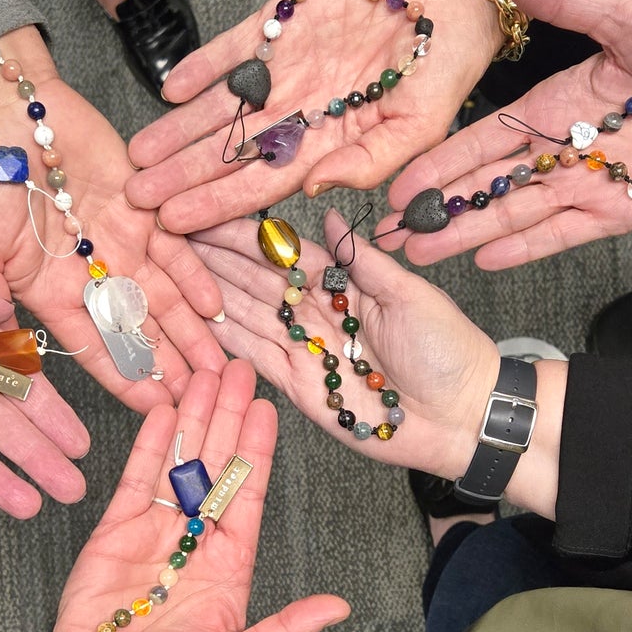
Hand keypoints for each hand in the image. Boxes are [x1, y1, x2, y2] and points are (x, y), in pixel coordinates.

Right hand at [0, 27, 226, 411]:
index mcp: (47, 291)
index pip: (93, 347)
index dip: (124, 379)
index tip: (155, 409)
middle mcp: (90, 272)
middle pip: (138, 329)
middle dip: (170, 364)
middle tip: (203, 398)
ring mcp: (119, 239)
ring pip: (164, 296)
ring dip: (191, 332)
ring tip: (220, 366)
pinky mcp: (142, 205)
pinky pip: (176, 246)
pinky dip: (196, 275)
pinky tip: (215, 307)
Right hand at [39, 358, 348, 631]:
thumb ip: (287, 629)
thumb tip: (340, 607)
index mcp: (230, 564)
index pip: (249, 495)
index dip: (258, 451)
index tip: (269, 410)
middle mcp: (196, 538)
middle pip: (217, 465)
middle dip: (228, 416)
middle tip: (238, 368)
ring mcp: (156, 528)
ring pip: (180, 462)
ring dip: (193, 418)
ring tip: (204, 372)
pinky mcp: (116, 527)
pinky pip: (138, 476)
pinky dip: (151, 442)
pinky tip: (164, 407)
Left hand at [125, 0, 528, 231]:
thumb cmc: (447, 66)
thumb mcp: (422, 129)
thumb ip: (370, 165)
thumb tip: (315, 191)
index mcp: (330, 145)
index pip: (262, 184)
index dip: (217, 204)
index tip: (175, 222)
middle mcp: (300, 112)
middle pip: (230, 152)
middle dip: (182, 175)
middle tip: (135, 197)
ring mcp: (287, 67)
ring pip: (221, 106)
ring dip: (179, 129)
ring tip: (138, 153)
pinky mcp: (283, 19)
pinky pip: (233, 48)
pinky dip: (202, 66)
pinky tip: (170, 88)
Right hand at [190, 209, 499, 481]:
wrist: (462, 417)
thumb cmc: (449, 352)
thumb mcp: (409, 295)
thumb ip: (363, 261)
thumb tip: (331, 216)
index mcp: (344, 284)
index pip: (283, 253)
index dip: (245, 236)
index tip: (207, 213)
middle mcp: (319, 314)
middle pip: (257, 282)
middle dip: (214, 260)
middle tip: (169, 237)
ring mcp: (307, 351)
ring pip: (249, 317)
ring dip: (210, 295)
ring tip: (169, 272)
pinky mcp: (300, 388)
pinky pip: (256, 360)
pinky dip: (226, 342)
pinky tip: (195, 321)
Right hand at [381, 0, 631, 269]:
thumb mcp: (626, 15)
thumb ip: (565, 1)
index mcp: (558, 100)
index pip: (484, 138)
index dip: (440, 162)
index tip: (400, 184)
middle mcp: (566, 146)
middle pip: (489, 184)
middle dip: (439, 209)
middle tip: (389, 233)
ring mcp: (592, 182)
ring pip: (517, 214)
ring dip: (469, 234)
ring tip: (420, 253)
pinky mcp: (623, 212)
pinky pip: (564, 234)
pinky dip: (527, 248)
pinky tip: (487, 261)